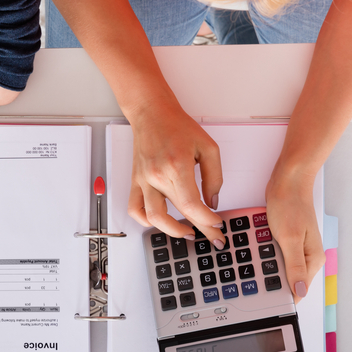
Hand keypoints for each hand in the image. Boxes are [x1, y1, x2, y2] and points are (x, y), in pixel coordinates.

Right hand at [126, 101, 226, 246]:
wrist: (151, 113)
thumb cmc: (177, 126)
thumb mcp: (208, 147)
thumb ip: (214, 177)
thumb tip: (212, 201)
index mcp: (177, 166)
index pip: (192, 205)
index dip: (207, 220)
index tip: (217, 224)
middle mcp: (157, 176)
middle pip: (178, 214)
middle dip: (200, 229)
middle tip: (213, 237)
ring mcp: (144, 180)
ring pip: (153, 218)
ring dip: (172, 231)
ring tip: (187, 232)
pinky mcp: (136, 181)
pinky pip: (134, 208)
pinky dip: (146, 220)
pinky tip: (160, 221)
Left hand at [265, 168, 324, 303]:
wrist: (287, 182)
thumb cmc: (291, 205)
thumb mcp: (290, 239)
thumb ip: (294, 267)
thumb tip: (300, 291)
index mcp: (313, 259)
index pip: (299, 289)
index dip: (282, 295)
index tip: (266, 301)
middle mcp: (307, 256)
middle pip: (288, 280)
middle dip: (271, 279)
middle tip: (254, 277)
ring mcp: (297, 248)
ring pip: (278, 267)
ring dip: (266, 265)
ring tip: (253, 260)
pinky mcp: (286, 241)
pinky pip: (274, 254)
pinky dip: (264, 253)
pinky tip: (255, 249)